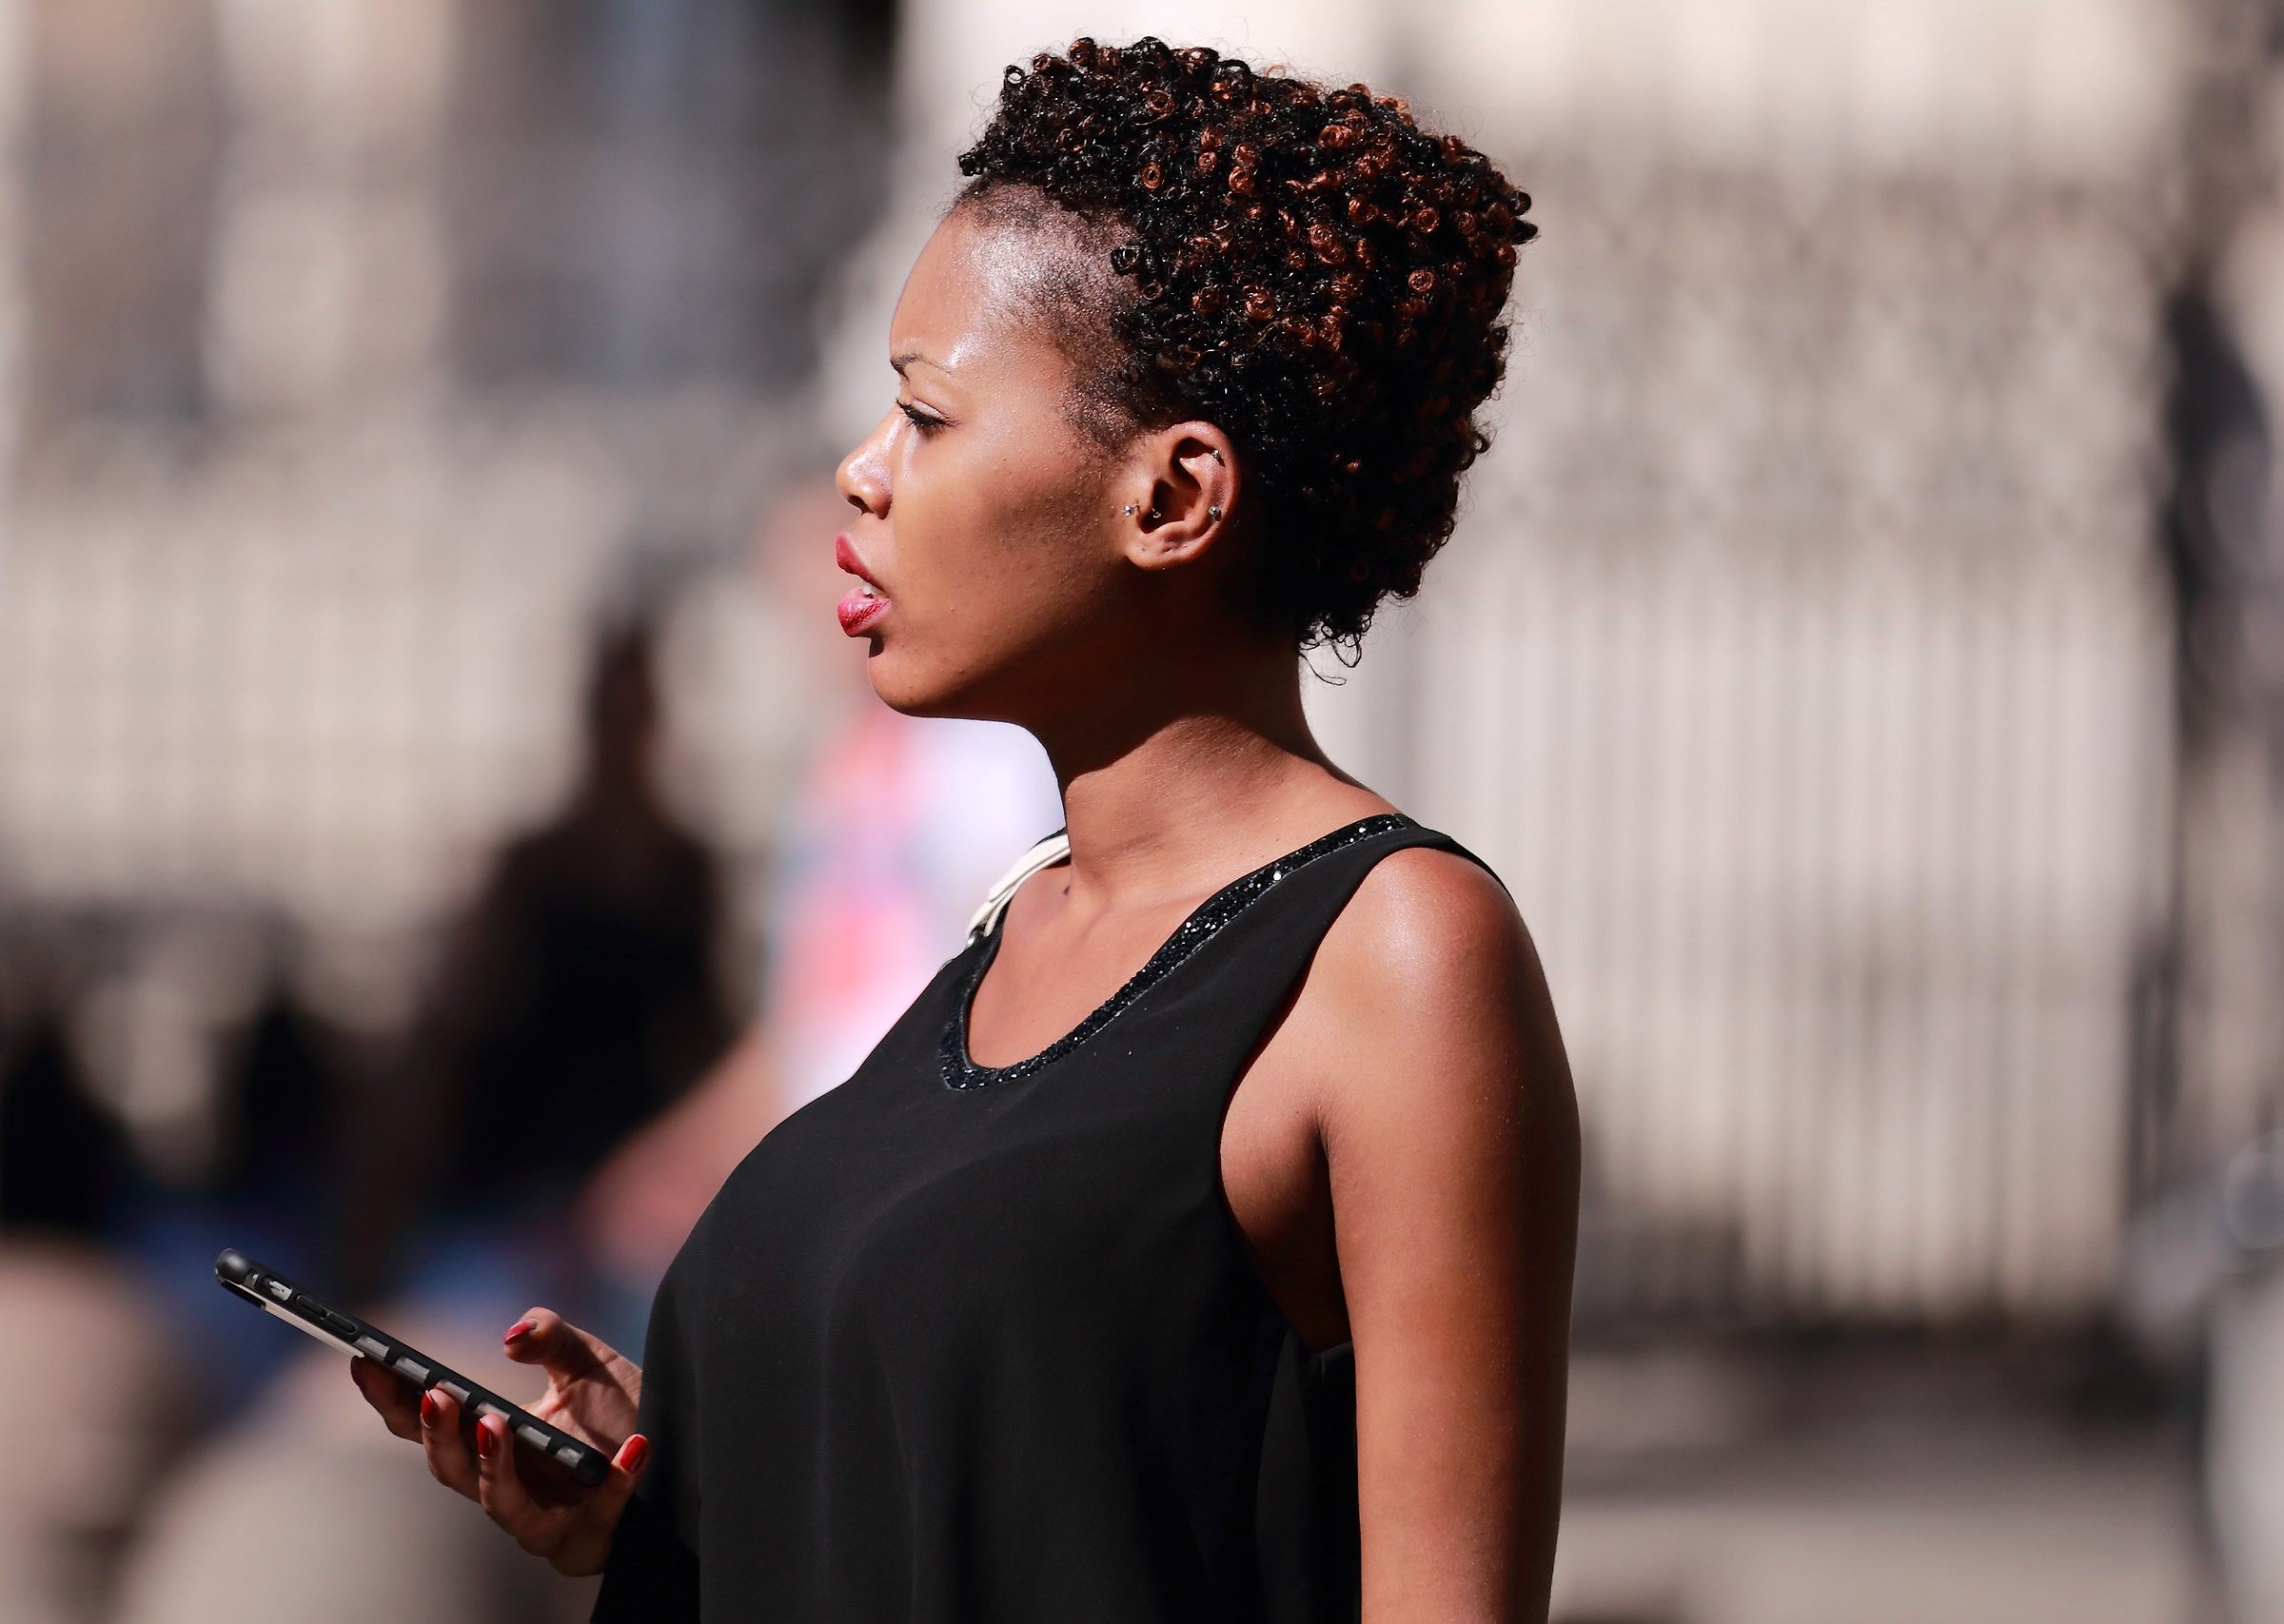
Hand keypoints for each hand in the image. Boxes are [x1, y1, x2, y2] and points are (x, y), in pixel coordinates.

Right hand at [351, 1309, 646, 1574]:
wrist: (680, 1447)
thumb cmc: (620, 1411)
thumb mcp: (587, 1360)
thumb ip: (550, 1336)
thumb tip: (512, 1335)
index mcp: (490, 1442)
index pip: (428, 1424)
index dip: (391, 1398)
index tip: (363, 1361)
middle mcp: (506, 1487)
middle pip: (451, 1471)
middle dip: (438, 1434)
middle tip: (437, 1392)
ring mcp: (545, 1520)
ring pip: (502, 1507)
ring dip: (494, 1466)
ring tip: (496, 1421)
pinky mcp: (592, 1538)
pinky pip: (597, 1518)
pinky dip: (616, 1485)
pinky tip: (633, 1450)